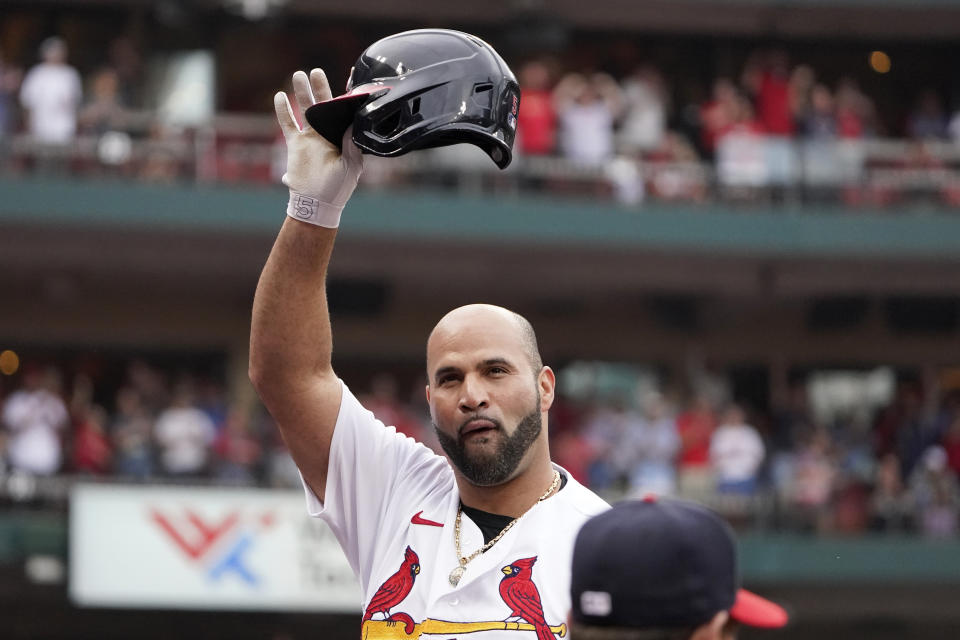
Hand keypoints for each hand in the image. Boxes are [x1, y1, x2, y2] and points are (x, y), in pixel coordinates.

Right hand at [274, 68, 362, 216]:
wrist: (316, 202)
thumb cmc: (338, 187)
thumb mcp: (351, 165)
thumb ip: (351, 143)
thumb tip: (355, 122)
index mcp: (343, 137)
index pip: (345, 112)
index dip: (346, 96)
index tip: (349, 77)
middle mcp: (327, 133)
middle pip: (323, 105)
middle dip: (320, 88)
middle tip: (316, 71)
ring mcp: (311, 137)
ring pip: (305, 109)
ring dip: (302, 93)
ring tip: (298, 75)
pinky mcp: (295, 144)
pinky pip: (288, 123)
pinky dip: (283, 111)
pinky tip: (279, 96)